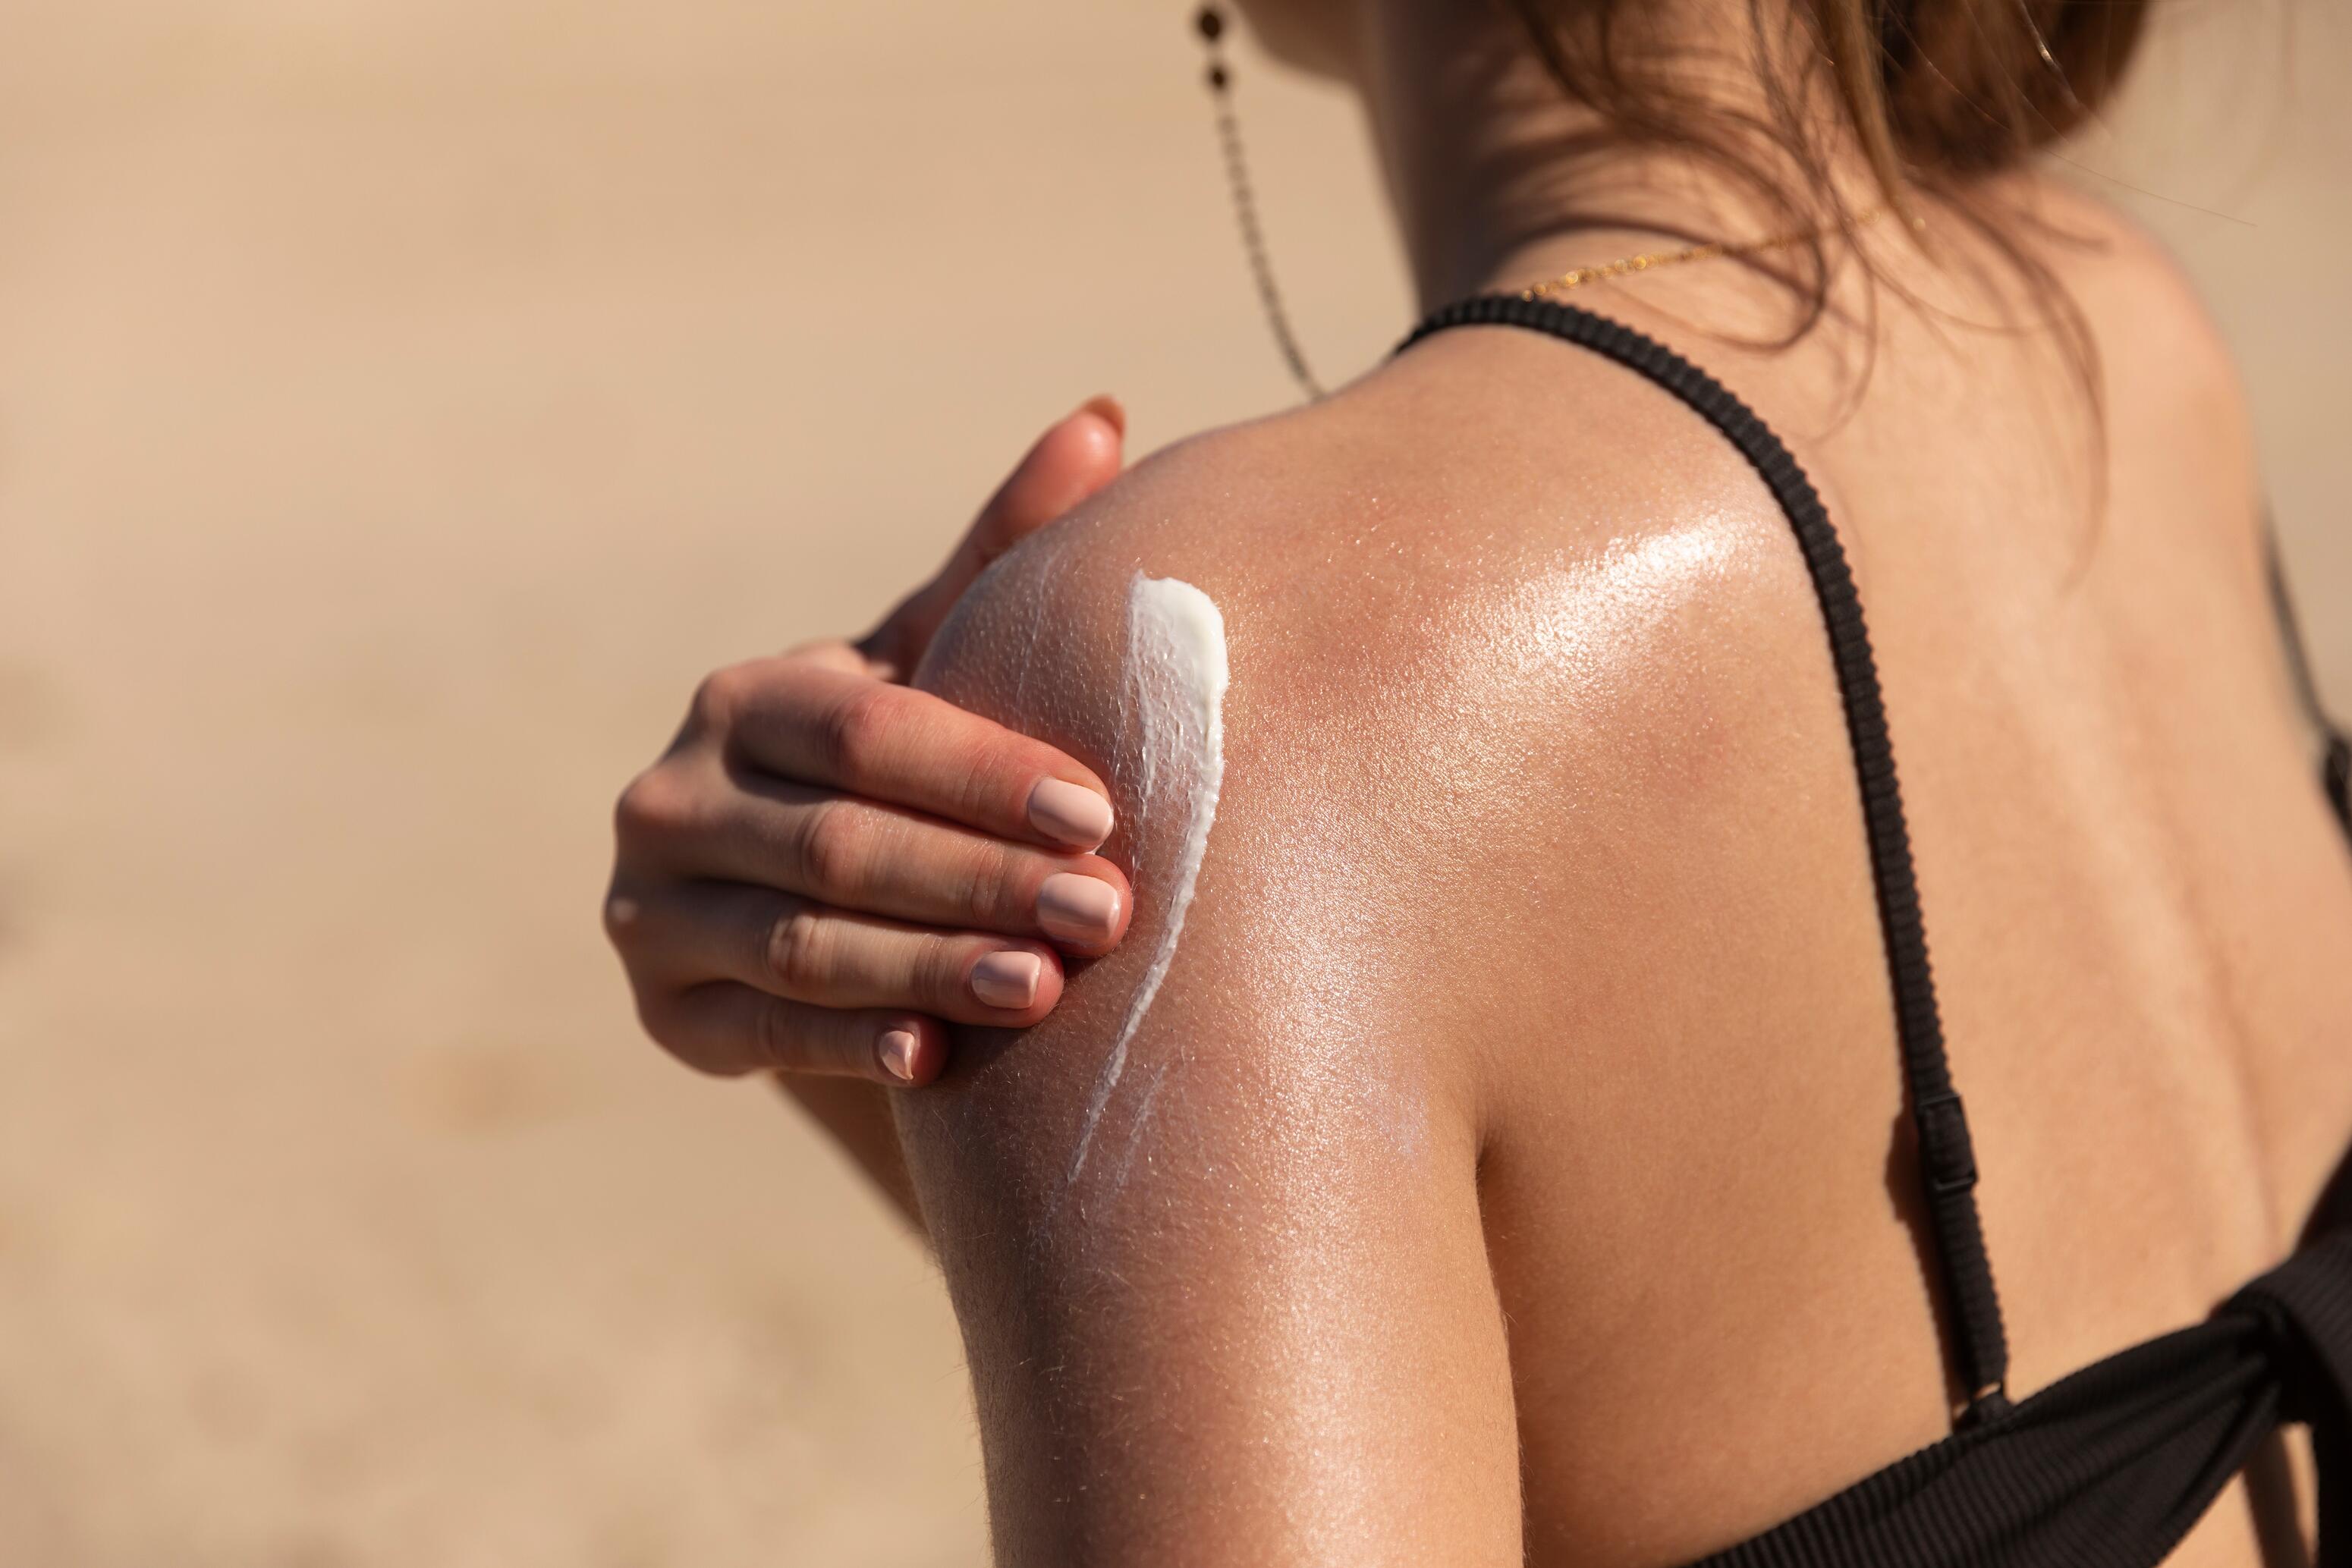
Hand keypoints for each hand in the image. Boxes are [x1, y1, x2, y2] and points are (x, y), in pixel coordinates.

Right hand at [607, 398, 1130, 1088]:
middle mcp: (671, 798)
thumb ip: (1004, 553)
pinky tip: (938, 1062)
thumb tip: (1105, 415)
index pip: (863, 732)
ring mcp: (653, 914)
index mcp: (742, 701)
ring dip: (930, 968)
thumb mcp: (940, 662)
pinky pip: (764, 1034)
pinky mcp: (664, 1015)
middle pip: (839, 843)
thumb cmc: (902, 761)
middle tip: (1107, 913)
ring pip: (803, 946)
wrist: (811, 900)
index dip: (980, 772)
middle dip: (979, 880)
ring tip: (1047, 988)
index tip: (1100, 811)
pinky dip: (852, 1044)